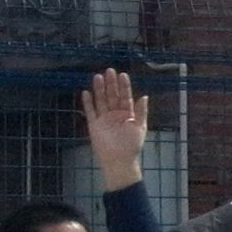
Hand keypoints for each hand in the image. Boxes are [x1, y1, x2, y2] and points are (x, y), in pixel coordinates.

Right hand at [80, 69, 149, 187]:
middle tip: (109, 70)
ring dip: (99, 89)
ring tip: (98, 76)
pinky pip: (90, 111)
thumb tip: (144, 96)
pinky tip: (86, 92)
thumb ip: (141, 112)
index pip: (125, 97)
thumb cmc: (131, 145)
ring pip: (101, 100)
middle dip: (111, 84)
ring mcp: (104, 119)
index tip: (123, 74)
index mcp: (127, 114)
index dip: (124, 86)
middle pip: (112, 96)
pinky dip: (88, 102)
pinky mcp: (94, 125)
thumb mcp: (140, 127)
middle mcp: (115, 114)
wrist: (119, 160)